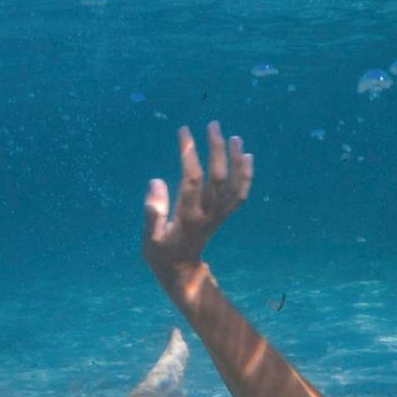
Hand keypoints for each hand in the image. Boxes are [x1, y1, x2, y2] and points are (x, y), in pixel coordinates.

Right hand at [142, 121, 252, 275]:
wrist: (181, 272)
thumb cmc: (160, 254)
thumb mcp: (149, 240)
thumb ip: (152, 213)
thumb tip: (156, 181)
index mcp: (188, 217)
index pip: (191, 179)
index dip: (189, 153)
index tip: (183, 131)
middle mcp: (208, 214)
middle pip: (218, 177)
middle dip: (217, 149)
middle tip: (213, 125)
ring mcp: (218, 215)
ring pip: (234, 185)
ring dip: (236, 160)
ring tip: (235, 137)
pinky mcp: (223, 216)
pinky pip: (240, 194)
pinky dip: (246, 175)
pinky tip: (247, 156)